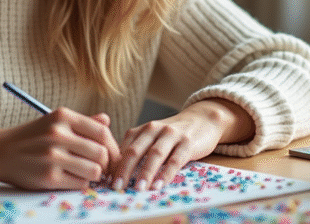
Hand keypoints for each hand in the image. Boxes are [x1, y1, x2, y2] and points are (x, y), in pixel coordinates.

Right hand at [0, 107, 120, 189]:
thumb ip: (82, 122)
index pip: (102, 132)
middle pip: (101, 153)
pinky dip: (81, 183)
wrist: (0, 152)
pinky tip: (73, 178)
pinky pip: (80, 184)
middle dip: (106, 164)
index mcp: (63, 116)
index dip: (112, 146)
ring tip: (86, 173)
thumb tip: (107, 121)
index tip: (111, 155)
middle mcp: (58, 134)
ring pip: (94, 171)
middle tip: (102, 169)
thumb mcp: (54, 121)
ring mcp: (53, 156)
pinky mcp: (48, 177)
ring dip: (94, 175)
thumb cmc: (32, 137)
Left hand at [109, 98, 253, 190]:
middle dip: (124, 169)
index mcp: (142, 130)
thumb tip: (117, 173)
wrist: (202, 120)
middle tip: (116, 186)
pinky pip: (175, 159)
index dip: (114, 165)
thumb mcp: (153, 138)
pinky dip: (166, 173)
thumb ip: (138, 151)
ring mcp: (171, 134)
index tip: (107, 180)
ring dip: (145, 173)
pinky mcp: (188, 142)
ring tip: (138, 189)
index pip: (123, 148)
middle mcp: (154, 128)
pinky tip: (159, 185)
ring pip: (155, 154)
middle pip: (135, 150)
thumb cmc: (173, 135)